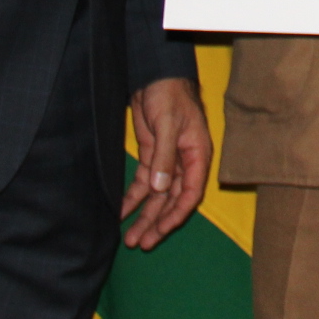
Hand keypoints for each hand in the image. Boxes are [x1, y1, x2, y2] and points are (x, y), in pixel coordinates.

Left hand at [121, 76, 211, 249]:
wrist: (155, 76)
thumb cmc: (170, 96)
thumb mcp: (168, 124)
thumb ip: (164, 157)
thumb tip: (160, 189)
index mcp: (197, 156)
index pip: (190, 193)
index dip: (176, 214)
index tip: (160, 231)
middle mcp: (184, 163)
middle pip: (172, 200)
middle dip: (157, 222)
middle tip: (141, 243)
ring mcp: (167, 162)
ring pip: (157, 196)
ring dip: (145, 216)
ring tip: (130, 238)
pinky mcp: (151, 157)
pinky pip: (143, 184)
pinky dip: (133, 198)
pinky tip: (121, 212)